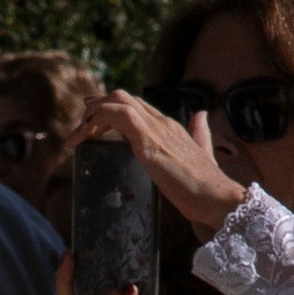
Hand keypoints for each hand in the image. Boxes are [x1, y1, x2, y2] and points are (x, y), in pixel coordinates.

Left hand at [71, 91, 252, 238]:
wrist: (216, 197)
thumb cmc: (207, 185)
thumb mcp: (200, 153)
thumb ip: (200, 134)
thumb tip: (202, 115)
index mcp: (170, 125)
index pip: (137, 105)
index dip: (112, 108)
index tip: (93, 120)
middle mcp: (162, 122)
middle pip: (123, 98)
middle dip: (96, 107)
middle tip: (80, 125)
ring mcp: (156, 129)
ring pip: (118, 101)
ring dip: (92, 115)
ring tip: (77, 135)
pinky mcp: (149, 141)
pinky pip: (120, 115)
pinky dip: (97, 120)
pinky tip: (85, 136)